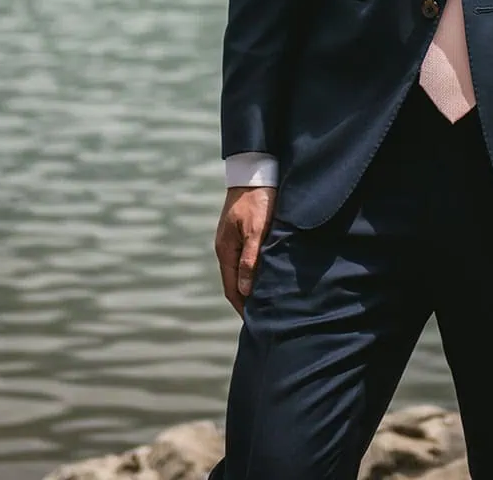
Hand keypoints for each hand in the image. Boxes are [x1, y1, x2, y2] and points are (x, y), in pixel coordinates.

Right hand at [214, 186, 276, 316]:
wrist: (256, 171)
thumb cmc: (258, 199)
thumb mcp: (255, 230)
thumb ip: (249, 259)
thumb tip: (244, 289)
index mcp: (225, 249)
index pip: (230, 287)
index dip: (242, 306)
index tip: (254, 323)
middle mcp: (226, 247)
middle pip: (234, 281)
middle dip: (246, 299)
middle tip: (263, 316)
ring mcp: (233, 239)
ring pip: (240, 270)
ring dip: (251, 285)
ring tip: (267, 300)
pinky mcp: (242, 231)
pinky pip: (245, 258)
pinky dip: (253, 271)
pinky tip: (266, 275)